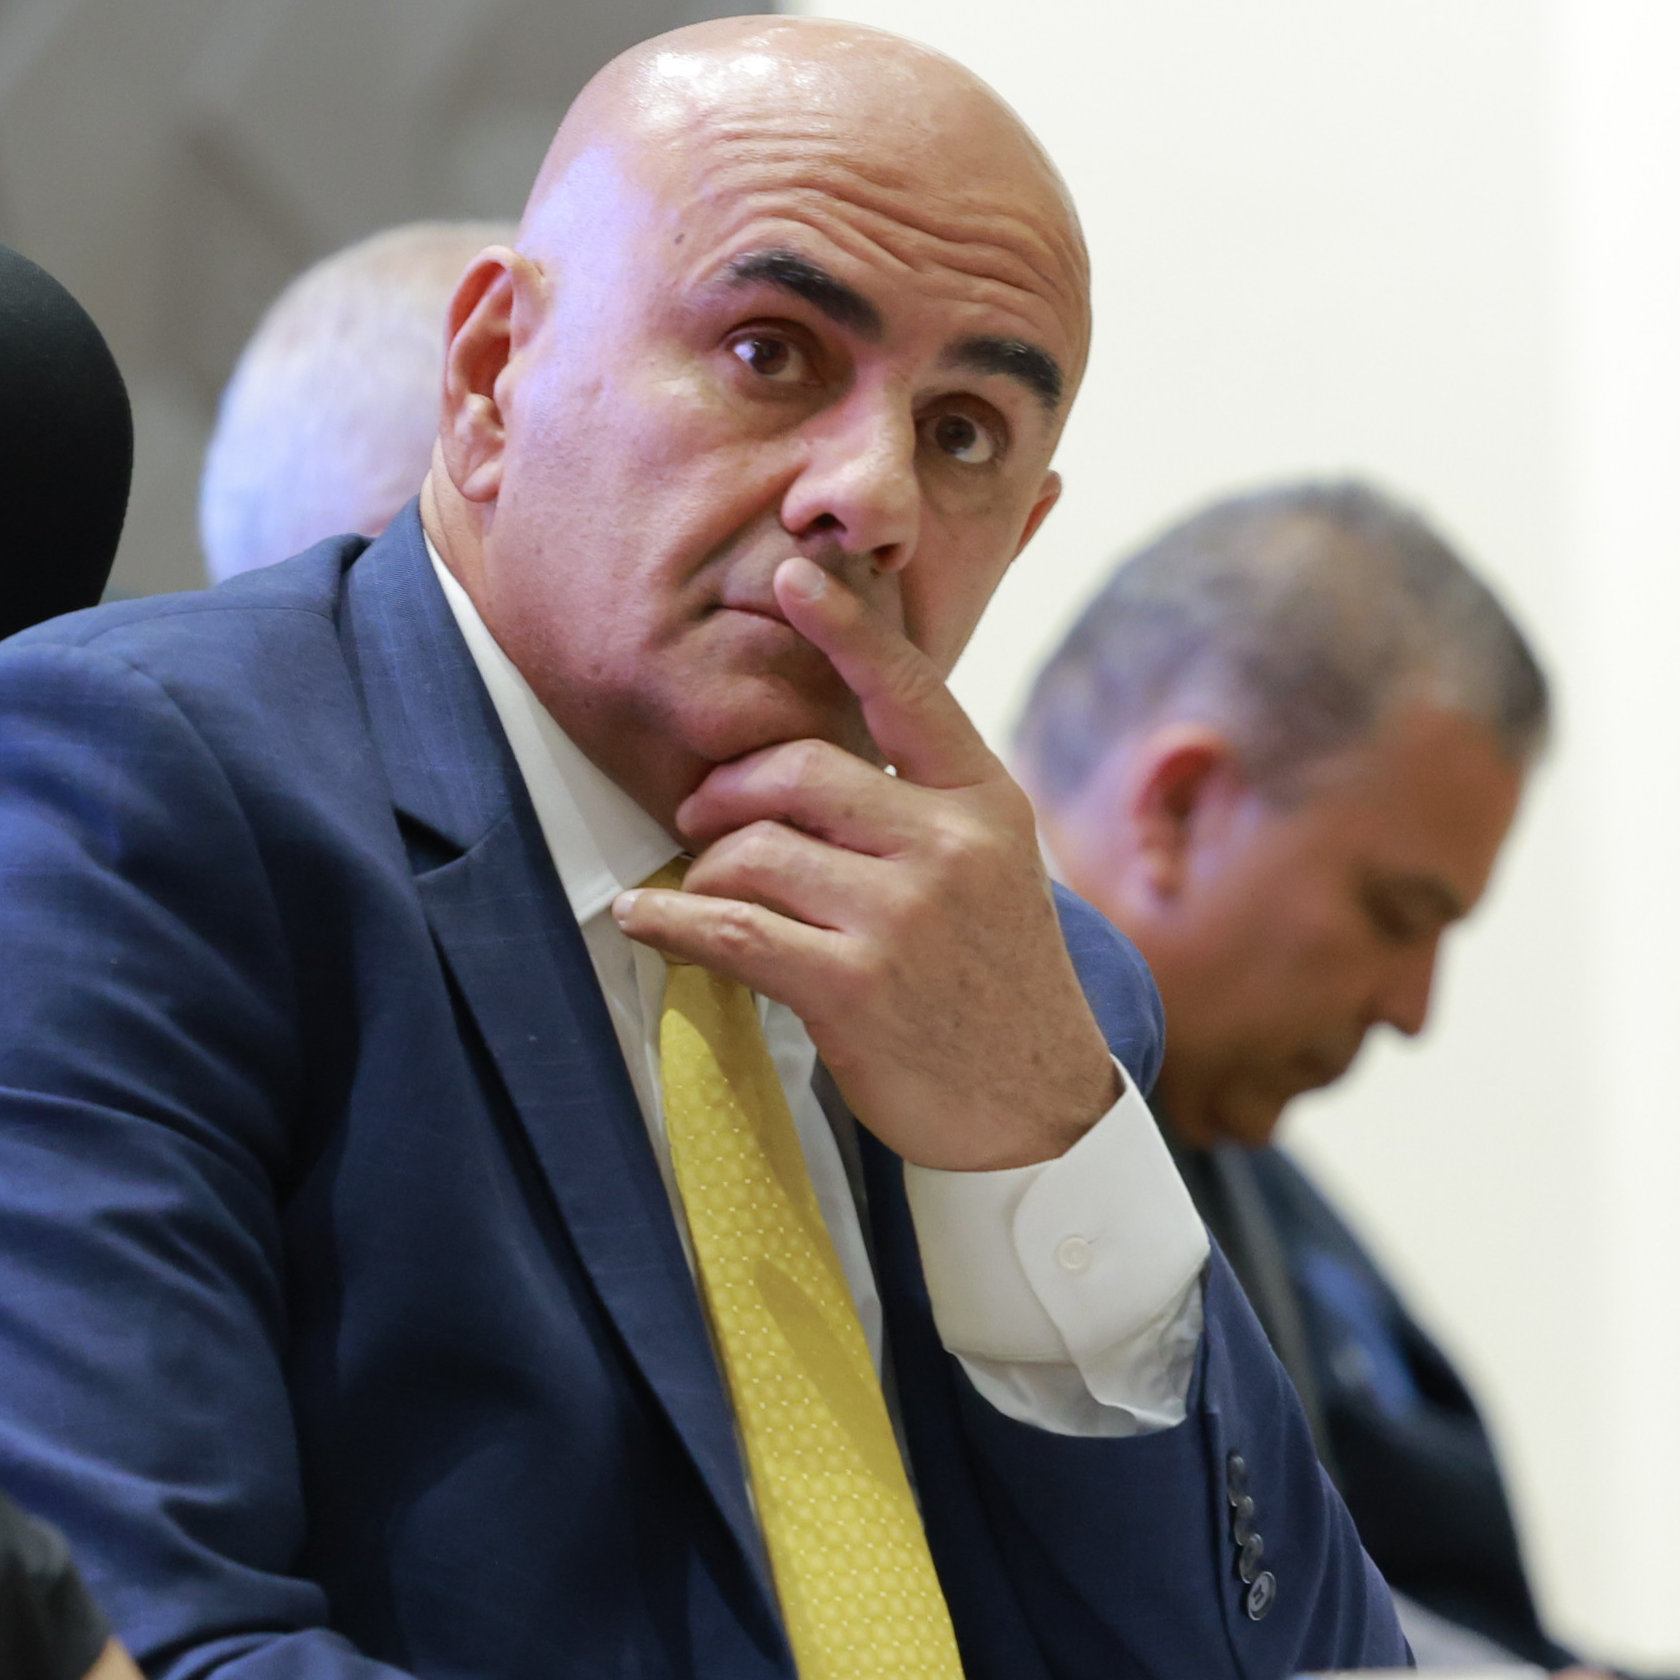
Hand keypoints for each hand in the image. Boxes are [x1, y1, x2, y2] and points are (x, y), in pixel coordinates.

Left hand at [612, 557, 1117, 1171]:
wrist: (1036, 1106)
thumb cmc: (990, 979)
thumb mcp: (990, 868)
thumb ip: (917, 804)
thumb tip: (802, 761)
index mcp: (984, 799)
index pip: (908, 692)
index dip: (846, 628)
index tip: (795, 573)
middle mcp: (950, 845)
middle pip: (797, 771)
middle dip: (729, 792)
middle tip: (702, 820)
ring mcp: (902, 917)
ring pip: (754, 850)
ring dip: (706, 872)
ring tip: (706, 894)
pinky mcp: (853, 986)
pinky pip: (729, 928)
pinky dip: (670, 920)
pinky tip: (643, 920)